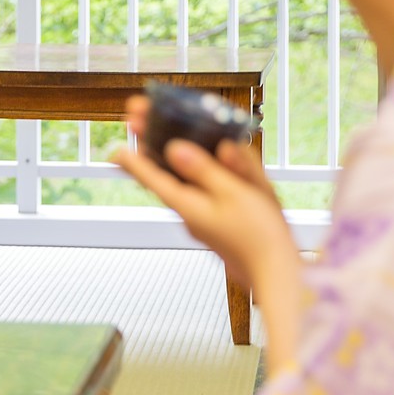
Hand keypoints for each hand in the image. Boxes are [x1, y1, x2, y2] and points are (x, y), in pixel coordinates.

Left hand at [110, 95, 293, 286]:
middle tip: (137, 120)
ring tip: (160, 132)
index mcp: (188, 207)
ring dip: (171, 156)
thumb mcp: (234, 194)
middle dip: (150, 146)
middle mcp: (190, 213)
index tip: (114, 147)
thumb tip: (174, 150)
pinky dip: (196, 172)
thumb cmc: (261, 237)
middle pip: (163, 175)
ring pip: (181, 183)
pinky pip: (201, 191)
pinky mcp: (218, 222)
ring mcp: (203, 218)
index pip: (152, 178)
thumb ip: (203, 170)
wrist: (280, 274)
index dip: (133, 160)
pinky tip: (201, 160)